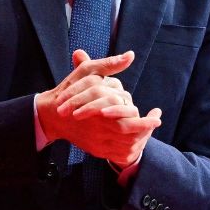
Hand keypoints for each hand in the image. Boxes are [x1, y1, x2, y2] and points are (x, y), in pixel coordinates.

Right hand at [37, 49, 162, 166]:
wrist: (51, 115)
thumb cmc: (69, 91)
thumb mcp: (88, 72)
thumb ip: (110, 65)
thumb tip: (130, 56)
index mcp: (99, 110)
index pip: (127, 120)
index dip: (145, 122)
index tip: (158, 116)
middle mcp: (99, 128)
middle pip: (127, 135)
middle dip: (145, 131)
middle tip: (157, 123)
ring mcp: (96, 141)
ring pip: (123, 145)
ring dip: (139, 140)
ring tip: (150, 131)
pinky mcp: (95, 149)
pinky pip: (115, 153)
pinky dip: (127, 149)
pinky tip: (137, 141)